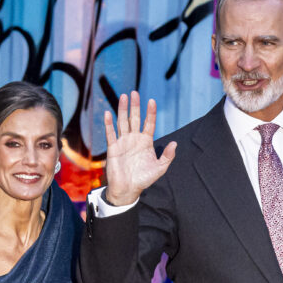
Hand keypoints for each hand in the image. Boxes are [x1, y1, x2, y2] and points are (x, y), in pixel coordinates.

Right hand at [102, 91, 176, 205]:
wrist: (128, 189)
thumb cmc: (144, 179)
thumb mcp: (159, 168)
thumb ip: (167, 156)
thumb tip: (175, 143)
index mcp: (146, 142)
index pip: (149, 123)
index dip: (150, 112)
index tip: (151, 101)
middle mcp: (134, 139)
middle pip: (135, 118)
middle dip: (135, 106)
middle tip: (134, 92)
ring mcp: (123, 142)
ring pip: (122, 122)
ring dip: (122, 109)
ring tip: (123, 97)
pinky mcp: (113, 148)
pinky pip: (110, 133)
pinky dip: (109, 124)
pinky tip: (108, 113)